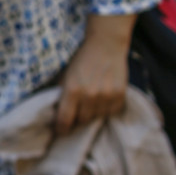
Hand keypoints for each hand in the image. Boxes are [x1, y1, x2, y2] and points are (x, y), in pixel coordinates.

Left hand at [55, 14, 135, 135]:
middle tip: (77, 111)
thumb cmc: (82, 59)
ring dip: (93, 113)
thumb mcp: (66, 74)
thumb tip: (56, 114)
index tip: (61, 130)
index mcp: (72, 90)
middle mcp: (89, 95)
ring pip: (97, 118)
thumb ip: (62, 94)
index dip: (61, 129)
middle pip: (82, 121)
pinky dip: (106, 109)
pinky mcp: (120, 95)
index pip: (64, 121)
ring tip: (92, 101)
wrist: (106, 44)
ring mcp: (106, 96)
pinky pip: (111, 112)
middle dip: (78, 118)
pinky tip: (103, 98)